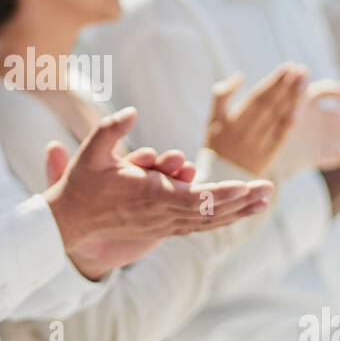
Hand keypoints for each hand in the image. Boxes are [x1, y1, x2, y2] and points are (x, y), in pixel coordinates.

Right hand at [42, 108, 275, 273]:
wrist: (69, 223)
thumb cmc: (81, 184)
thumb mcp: (90, 151)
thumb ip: (110, 129)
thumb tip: (132, 111)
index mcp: (147, 195)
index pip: (194, 198)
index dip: (223, 193)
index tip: (246, 185)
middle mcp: (160, 214)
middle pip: (209, 212)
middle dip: (241, 200)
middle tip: (269, 190)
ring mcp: (162, 225)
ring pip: (207, 222)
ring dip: (237, 212)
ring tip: (264, 203)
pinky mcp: (161, 229)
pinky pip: (197, 227)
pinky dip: (220, 220)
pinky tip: (238, 214)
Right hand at [204, 63, 307, 175]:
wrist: (219, 179)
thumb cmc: (216, 147)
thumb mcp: (212, 120)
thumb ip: (221, 96)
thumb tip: (239, 76)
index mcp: (232, 120)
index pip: (257, 96)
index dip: (273, 81)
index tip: (288, 67)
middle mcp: (246, 131)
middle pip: (270, 104)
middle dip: (286, 86)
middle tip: (301, 69)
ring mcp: (257, 144)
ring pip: (277, 117)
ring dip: (293, 99)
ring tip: (304, 82)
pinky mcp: (267, 156)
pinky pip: (280, 136)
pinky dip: (290, 122)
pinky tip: (300, 110)